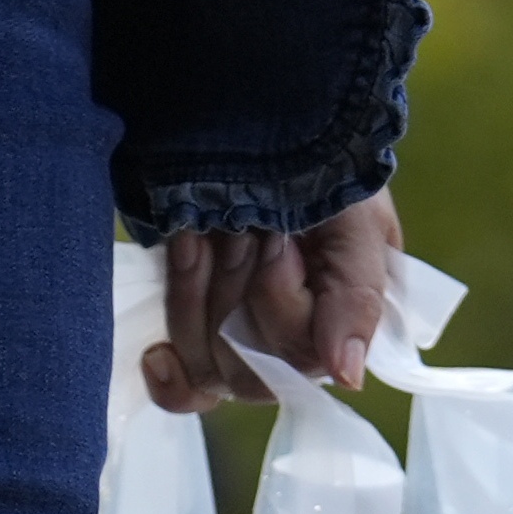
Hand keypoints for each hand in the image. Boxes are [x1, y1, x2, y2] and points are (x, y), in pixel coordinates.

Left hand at [143, 189, 402, 415]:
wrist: (246, 122)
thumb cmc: (316, 165)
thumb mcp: (355, 220)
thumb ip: (357, 294)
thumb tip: (348, 376)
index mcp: (343, 317)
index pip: (305, 362)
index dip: (279, 306)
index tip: (277, 243)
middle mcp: (295, 340)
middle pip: (252, 375)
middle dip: (234, 291)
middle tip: (240, 231)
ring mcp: (241, 340)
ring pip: (208, 369)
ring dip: (194, 294)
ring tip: (201, 234)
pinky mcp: (196, 335)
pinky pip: (184, 390)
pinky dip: (169, 374)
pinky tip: (155, 355)